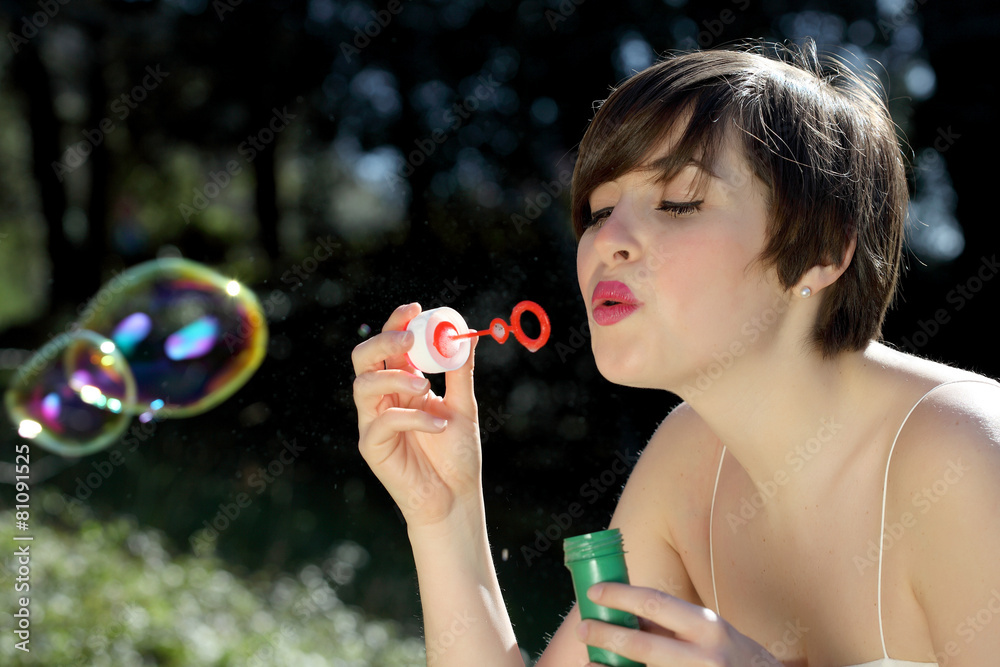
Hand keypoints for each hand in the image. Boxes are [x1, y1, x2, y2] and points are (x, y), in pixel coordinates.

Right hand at [351, 303, 482, 527]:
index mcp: (402, 383)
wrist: (456, 497)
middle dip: (384, 342)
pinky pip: (383, 421)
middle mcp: (383, 398)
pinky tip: (438, 426)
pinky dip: (414, 418)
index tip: (414, 309)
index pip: (390, 345)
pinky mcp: (372, 446)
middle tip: (409, 341)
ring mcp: (373, 421)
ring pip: (364, 386)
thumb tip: (467, 334)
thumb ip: (460, 372)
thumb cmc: (457, 454)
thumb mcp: (464, 407)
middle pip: (364, 358)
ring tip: (427, 388)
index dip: (396, 323)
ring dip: (395, 379)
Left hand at [576, 583, 782, 666]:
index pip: (657, 603)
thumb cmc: (731, 655)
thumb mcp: (710, 631)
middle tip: (583, 629)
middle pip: (644, 647)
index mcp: (708, 627)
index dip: (621, 596)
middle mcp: (705, 657)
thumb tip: (625, 610)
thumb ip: (673, 624)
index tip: (595, 592)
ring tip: (591, 660)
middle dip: (607, 636)